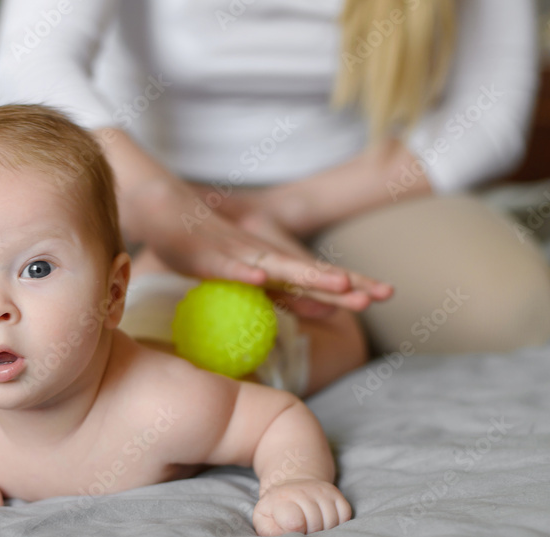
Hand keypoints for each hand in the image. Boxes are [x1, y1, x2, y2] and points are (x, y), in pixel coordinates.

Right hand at [126, 180, 388, 312]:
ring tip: (340, 285)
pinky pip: (226, 268)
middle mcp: (261, 259)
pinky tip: (262, 280)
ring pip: (278, 268)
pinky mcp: (205, 257)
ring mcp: (236, 255)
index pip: (317, 278)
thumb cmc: (203, 248)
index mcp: (272, 266)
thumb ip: (269, 294)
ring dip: (308, 276)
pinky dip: (244, 273)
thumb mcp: (244, 276)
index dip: (350, 286)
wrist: (164, 210)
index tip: (385, 294)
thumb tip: (301, 312)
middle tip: (382, 294)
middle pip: (309, 273)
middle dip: (346, 284)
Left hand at [252, 478, 351, 535]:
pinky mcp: (336, 493)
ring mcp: (321, 491)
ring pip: (331, 521)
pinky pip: (344, 515)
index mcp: (281, 498)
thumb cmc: (276, 509)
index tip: (289, 530)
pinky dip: (337, 523)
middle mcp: (302, 490)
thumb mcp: (263, 519)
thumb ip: (268, 531)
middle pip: (315, 524)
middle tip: (301, 530)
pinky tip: (324, 521)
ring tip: (311, 526)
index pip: (294, 522)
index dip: (293, 533)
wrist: (291, 486)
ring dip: (323, 530)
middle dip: (309, 533)